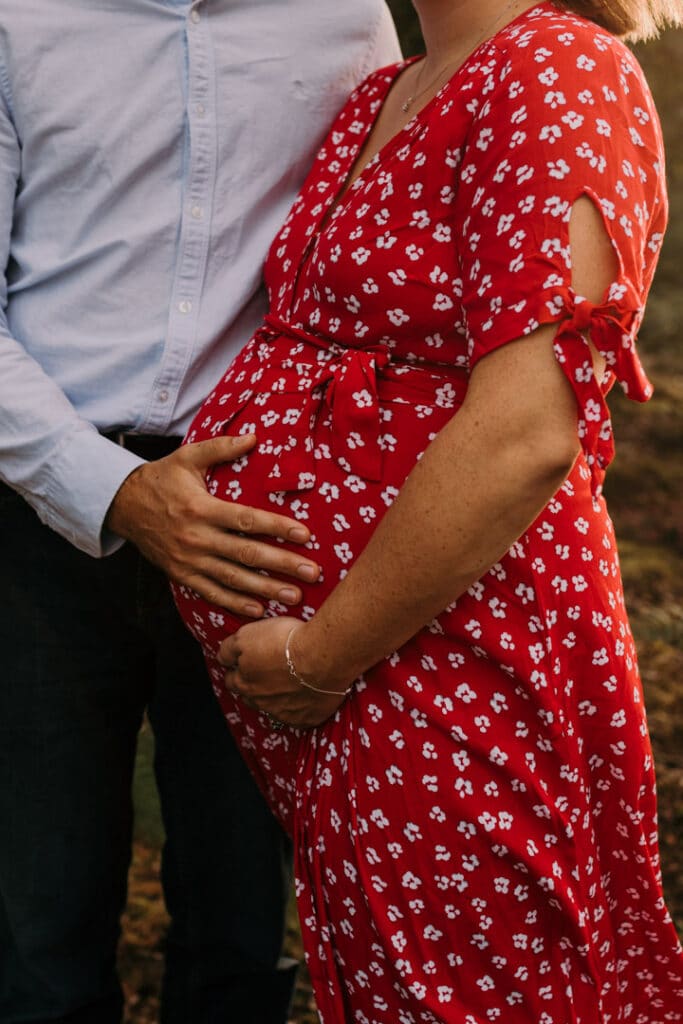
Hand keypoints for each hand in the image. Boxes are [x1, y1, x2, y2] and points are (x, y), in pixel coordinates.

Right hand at [105, 434, 319, 615]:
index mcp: (202, 508)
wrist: (122, 506)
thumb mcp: (187, 457)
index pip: (247, 520)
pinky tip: (258, 610)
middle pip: (247, 554)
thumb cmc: (161, 479)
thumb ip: (221, 447)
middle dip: (282, 564)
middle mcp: (197, 537)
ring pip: (233, 579)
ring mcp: (189, 560)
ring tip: (294, 596)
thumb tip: (255, 437)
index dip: (277, 527)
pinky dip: (234, 604)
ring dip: (266, 589)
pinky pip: (211, 593)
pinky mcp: (181, 575)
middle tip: (312, 573)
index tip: (305, 535)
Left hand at [218, 617, 349, 728]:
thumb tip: (222, 658)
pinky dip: (301, 706)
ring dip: (278, 697)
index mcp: (244, 683)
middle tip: (269, 670)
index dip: (238, 669)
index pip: (231, 679)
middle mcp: (260, 703)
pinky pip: (299, 717)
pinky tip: (308, 693)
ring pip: (274, 708)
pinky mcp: (306, 719)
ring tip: (290, 680)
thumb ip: (229, 649)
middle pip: (251, 697)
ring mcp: (284, 714)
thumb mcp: (247, 635)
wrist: (323, 656)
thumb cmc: (286, 642)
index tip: (248, 660)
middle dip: (255, 685)